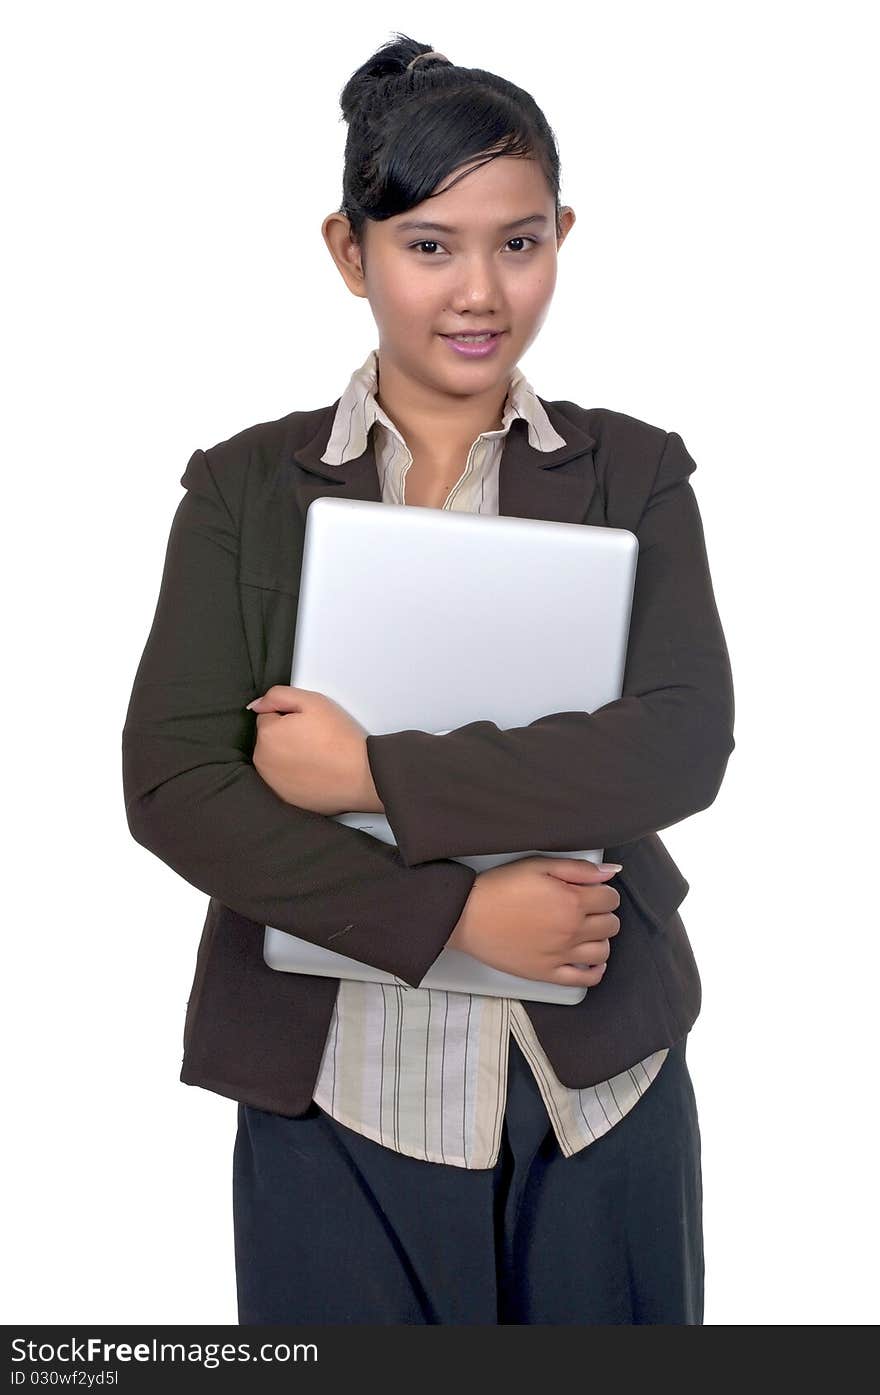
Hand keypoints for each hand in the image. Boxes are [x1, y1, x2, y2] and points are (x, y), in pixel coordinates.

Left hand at [246, 685, 382, 815]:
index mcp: (267, 735)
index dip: (290, 716)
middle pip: (270, 739)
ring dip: (290, 755)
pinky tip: (316, 770)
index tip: (308, 724)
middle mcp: (263, 761)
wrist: (362, 775)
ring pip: (276, 759)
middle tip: (315, 738)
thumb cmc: (340, 740)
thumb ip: (278, 696)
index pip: (268, 716)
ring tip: (317, 755)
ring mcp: (273, 782)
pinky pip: (286, 779)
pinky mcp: (285, 797)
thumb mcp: (312, 701)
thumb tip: (257, 704)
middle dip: (287, 736)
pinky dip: (296, 774)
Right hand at [446, 856, 621, 987]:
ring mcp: (560, 955)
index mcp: (572, 901)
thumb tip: (611, 872)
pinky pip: (584, 979)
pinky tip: (589, 961)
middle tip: (584, 908)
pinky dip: (594, 971)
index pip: (610, 899)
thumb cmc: (499, 887)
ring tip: (584, 931)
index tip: (590, 891)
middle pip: (610, 925)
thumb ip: (578, 868)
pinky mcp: (547, 973)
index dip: (602, 892)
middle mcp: (571, 930)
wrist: (466, 916)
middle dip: (602, 913)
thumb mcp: (537, 865)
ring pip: (602, 951)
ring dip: (600, 939)